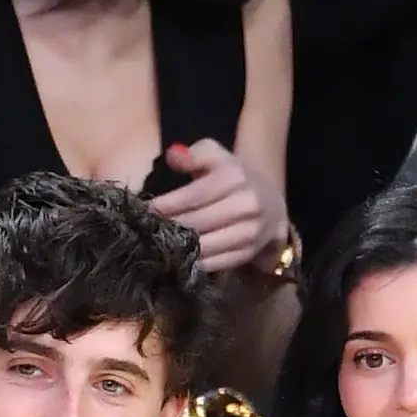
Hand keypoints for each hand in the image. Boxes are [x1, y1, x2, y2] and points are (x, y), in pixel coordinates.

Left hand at [147, 139, 286, 271]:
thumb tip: (173, 155)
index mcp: (236, 178)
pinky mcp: (247, 253)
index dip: (167, 205)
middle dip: (168, 228)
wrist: (272, 206)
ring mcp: (249, 232)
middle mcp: (246, 205)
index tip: (144, 210)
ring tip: (157, 245)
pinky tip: (176, 258)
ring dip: (178, 248)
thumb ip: (196, 154)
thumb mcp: (218, 158)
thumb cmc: (235, 179)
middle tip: (144, 230)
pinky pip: (214, 263)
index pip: (195, 195)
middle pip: (197, 223)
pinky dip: (193, 262)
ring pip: (204, 246)